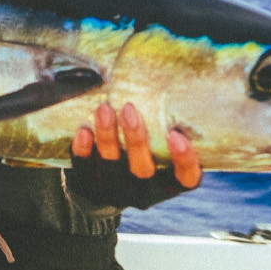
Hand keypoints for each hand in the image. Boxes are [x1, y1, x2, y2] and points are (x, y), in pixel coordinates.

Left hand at [66, 102, 201, 209]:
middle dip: (136, 139)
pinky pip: (85, 172)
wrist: (105, 186)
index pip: (187, 179)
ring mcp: (115, 194)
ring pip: (112, 170)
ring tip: (104, 109)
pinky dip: (83, 151)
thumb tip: (173, 74)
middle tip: (129, 108)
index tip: (176, 135)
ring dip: (108, 138)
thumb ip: (164, 123)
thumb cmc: (143, 153)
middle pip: (143, 171)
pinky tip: (84, 131)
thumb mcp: (159, 145)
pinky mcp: (89, 190)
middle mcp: (145, 193)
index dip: (184, 160)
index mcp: (170, 184)